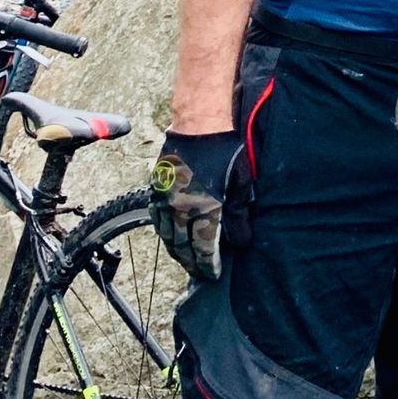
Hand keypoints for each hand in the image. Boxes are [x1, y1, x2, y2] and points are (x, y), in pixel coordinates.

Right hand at [150, 129, 245, 282]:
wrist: (199, 124)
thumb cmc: (225, 150)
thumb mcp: (241, 184)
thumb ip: (239, 215)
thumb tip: (241, 242)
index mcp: (205, 210)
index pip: (205, 248)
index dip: (209, 265)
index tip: (214, 274)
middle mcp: (182, 210)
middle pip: (184, 247)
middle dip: (192, 263)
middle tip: (200, 272)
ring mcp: (166, 201)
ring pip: (167, 237)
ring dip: (176, 252)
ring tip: (186, 260)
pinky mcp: (156, 190)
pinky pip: (156, 220)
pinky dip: (164, 232)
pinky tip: (169, 237)